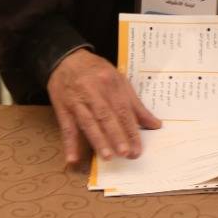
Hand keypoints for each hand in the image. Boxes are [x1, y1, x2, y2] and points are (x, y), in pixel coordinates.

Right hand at [47, 48, 160, 164]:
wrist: (66, 59)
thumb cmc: (96, 71)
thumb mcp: (119, 80)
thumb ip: (136, 105)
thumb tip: (155, 124)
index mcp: (111, 83)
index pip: (123, 110)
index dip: (131, 130)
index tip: (137, 148)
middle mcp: (93, 91)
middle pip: (106, 115)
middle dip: (116, 135)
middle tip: (126, 153)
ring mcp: (76, 100)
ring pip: (88, 122)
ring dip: (97, 140)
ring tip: (107, 156)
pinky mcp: (63, 108)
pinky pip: (66, 127)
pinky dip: (69, 144)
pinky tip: (72, 158)